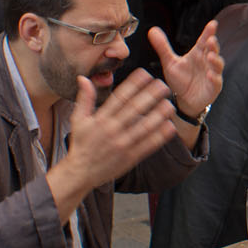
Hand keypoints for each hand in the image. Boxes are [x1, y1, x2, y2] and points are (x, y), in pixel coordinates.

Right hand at [64, 69, 177, 185]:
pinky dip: (160, 136)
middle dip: (150, 95)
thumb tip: (83, 78)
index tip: (145, 74)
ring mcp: (123, 144)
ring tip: (169, 104)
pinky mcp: (130, 157)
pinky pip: (148, 145)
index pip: (119, 97)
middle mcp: (113, 130)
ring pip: (145, 127)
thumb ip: (84, 98)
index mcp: (101, 119)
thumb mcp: (78, 119)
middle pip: (135, 109)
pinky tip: (169, 126)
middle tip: (163, 85)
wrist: (81, 172)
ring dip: (159, 114)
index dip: (133, 84)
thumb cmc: (81, 144)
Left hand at [148, 21, 222, 120]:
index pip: (204, 40)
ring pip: (217, 65)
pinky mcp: (213, 87)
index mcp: (197, 54)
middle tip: (211, 39)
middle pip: (212, 50)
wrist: (184, 100)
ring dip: (215, 60)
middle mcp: (206, 62)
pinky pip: (216, 81)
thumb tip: (152, 30)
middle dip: (213, 45)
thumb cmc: (180, 80)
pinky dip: (214, 78)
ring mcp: (212, 74)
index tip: (212, 24)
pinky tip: (210, 75)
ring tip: (210, 56)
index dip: (208, 32)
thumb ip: (163, 47)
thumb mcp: (170, 62)